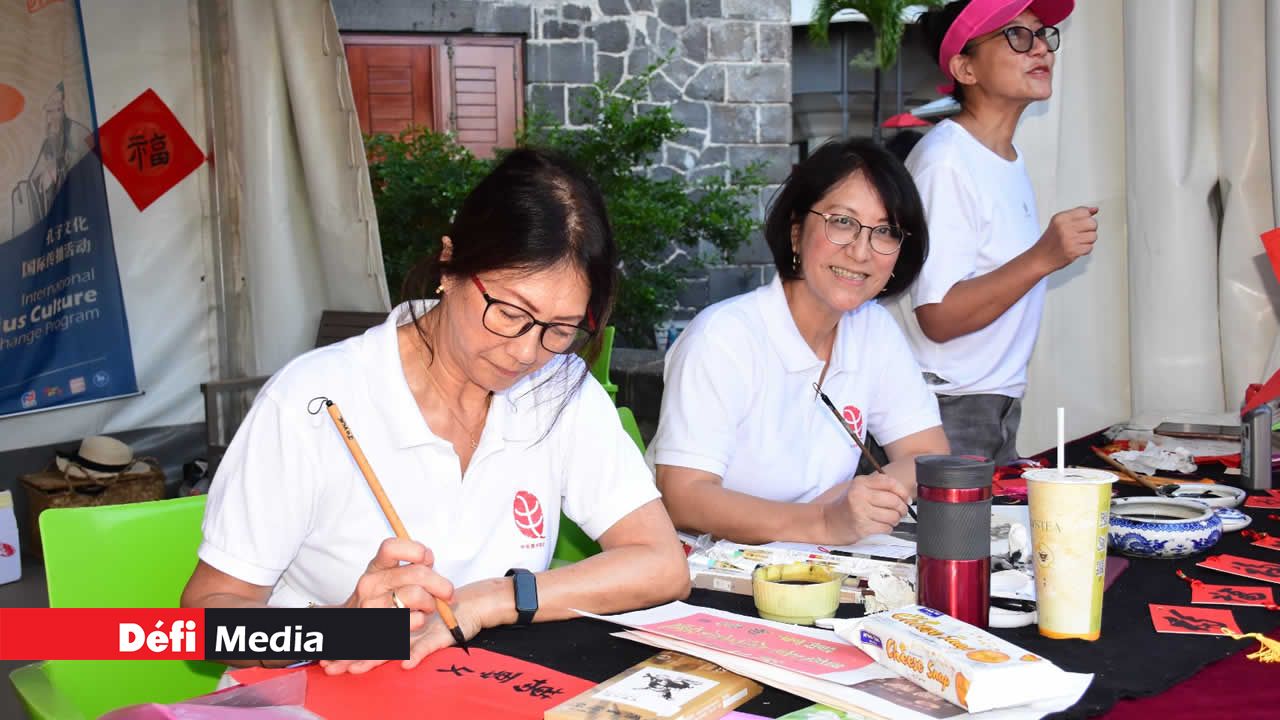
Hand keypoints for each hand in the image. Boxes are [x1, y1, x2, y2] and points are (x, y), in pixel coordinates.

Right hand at [319, 538, 456, 674]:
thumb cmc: (377, 601)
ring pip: (417, 596)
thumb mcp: (385, 578)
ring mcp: (373, 607)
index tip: (428, 559)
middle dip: (441, 584)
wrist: (350, 629)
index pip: (391, 547)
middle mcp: (371, 585)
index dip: (415, 549)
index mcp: (374, 567)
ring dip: (431, 604)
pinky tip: (416, 620)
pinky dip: (422, 620)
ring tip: (428, 608)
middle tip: (447, 593)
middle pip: (417, 573)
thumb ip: (407, 567)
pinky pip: (415, 620)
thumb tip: (429, 558)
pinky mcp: (380, 628)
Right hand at [822, 472, 911, 543]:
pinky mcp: (862, 527)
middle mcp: (860, 495)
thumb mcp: (859, 488)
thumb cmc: (845, 505)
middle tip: (901, 511)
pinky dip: (888, 528)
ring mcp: (860, 511)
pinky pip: (886, 528)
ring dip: (895, 520)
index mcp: (861, 482)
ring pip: (892, 516)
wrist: (827, 521)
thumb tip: (904, 495)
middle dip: (902, 508)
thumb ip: (878, 487)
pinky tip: (881, 526)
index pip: (890, 482)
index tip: (906, 499)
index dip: (903, 491)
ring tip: (889, 519)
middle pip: (894, 500)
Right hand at [1034, 206, 1097, 272]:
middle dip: (1090, 229)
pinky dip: (1085, 249)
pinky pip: (1090, 247)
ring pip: (1093, 236)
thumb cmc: (1049, 241)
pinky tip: (1076, 248)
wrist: (1040, 258)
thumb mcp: (1059, 223)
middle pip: (1092, 223)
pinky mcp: (1073, 251)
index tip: (1081, 223)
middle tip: (1081, 233)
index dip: (1086, 218)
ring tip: (1078, 241)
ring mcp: (1069, 240)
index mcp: (1061, 218)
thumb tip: (1094, 210)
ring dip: (1088, 240)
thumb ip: (1077, 215)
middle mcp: (1065, 227)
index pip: (1085, 212)